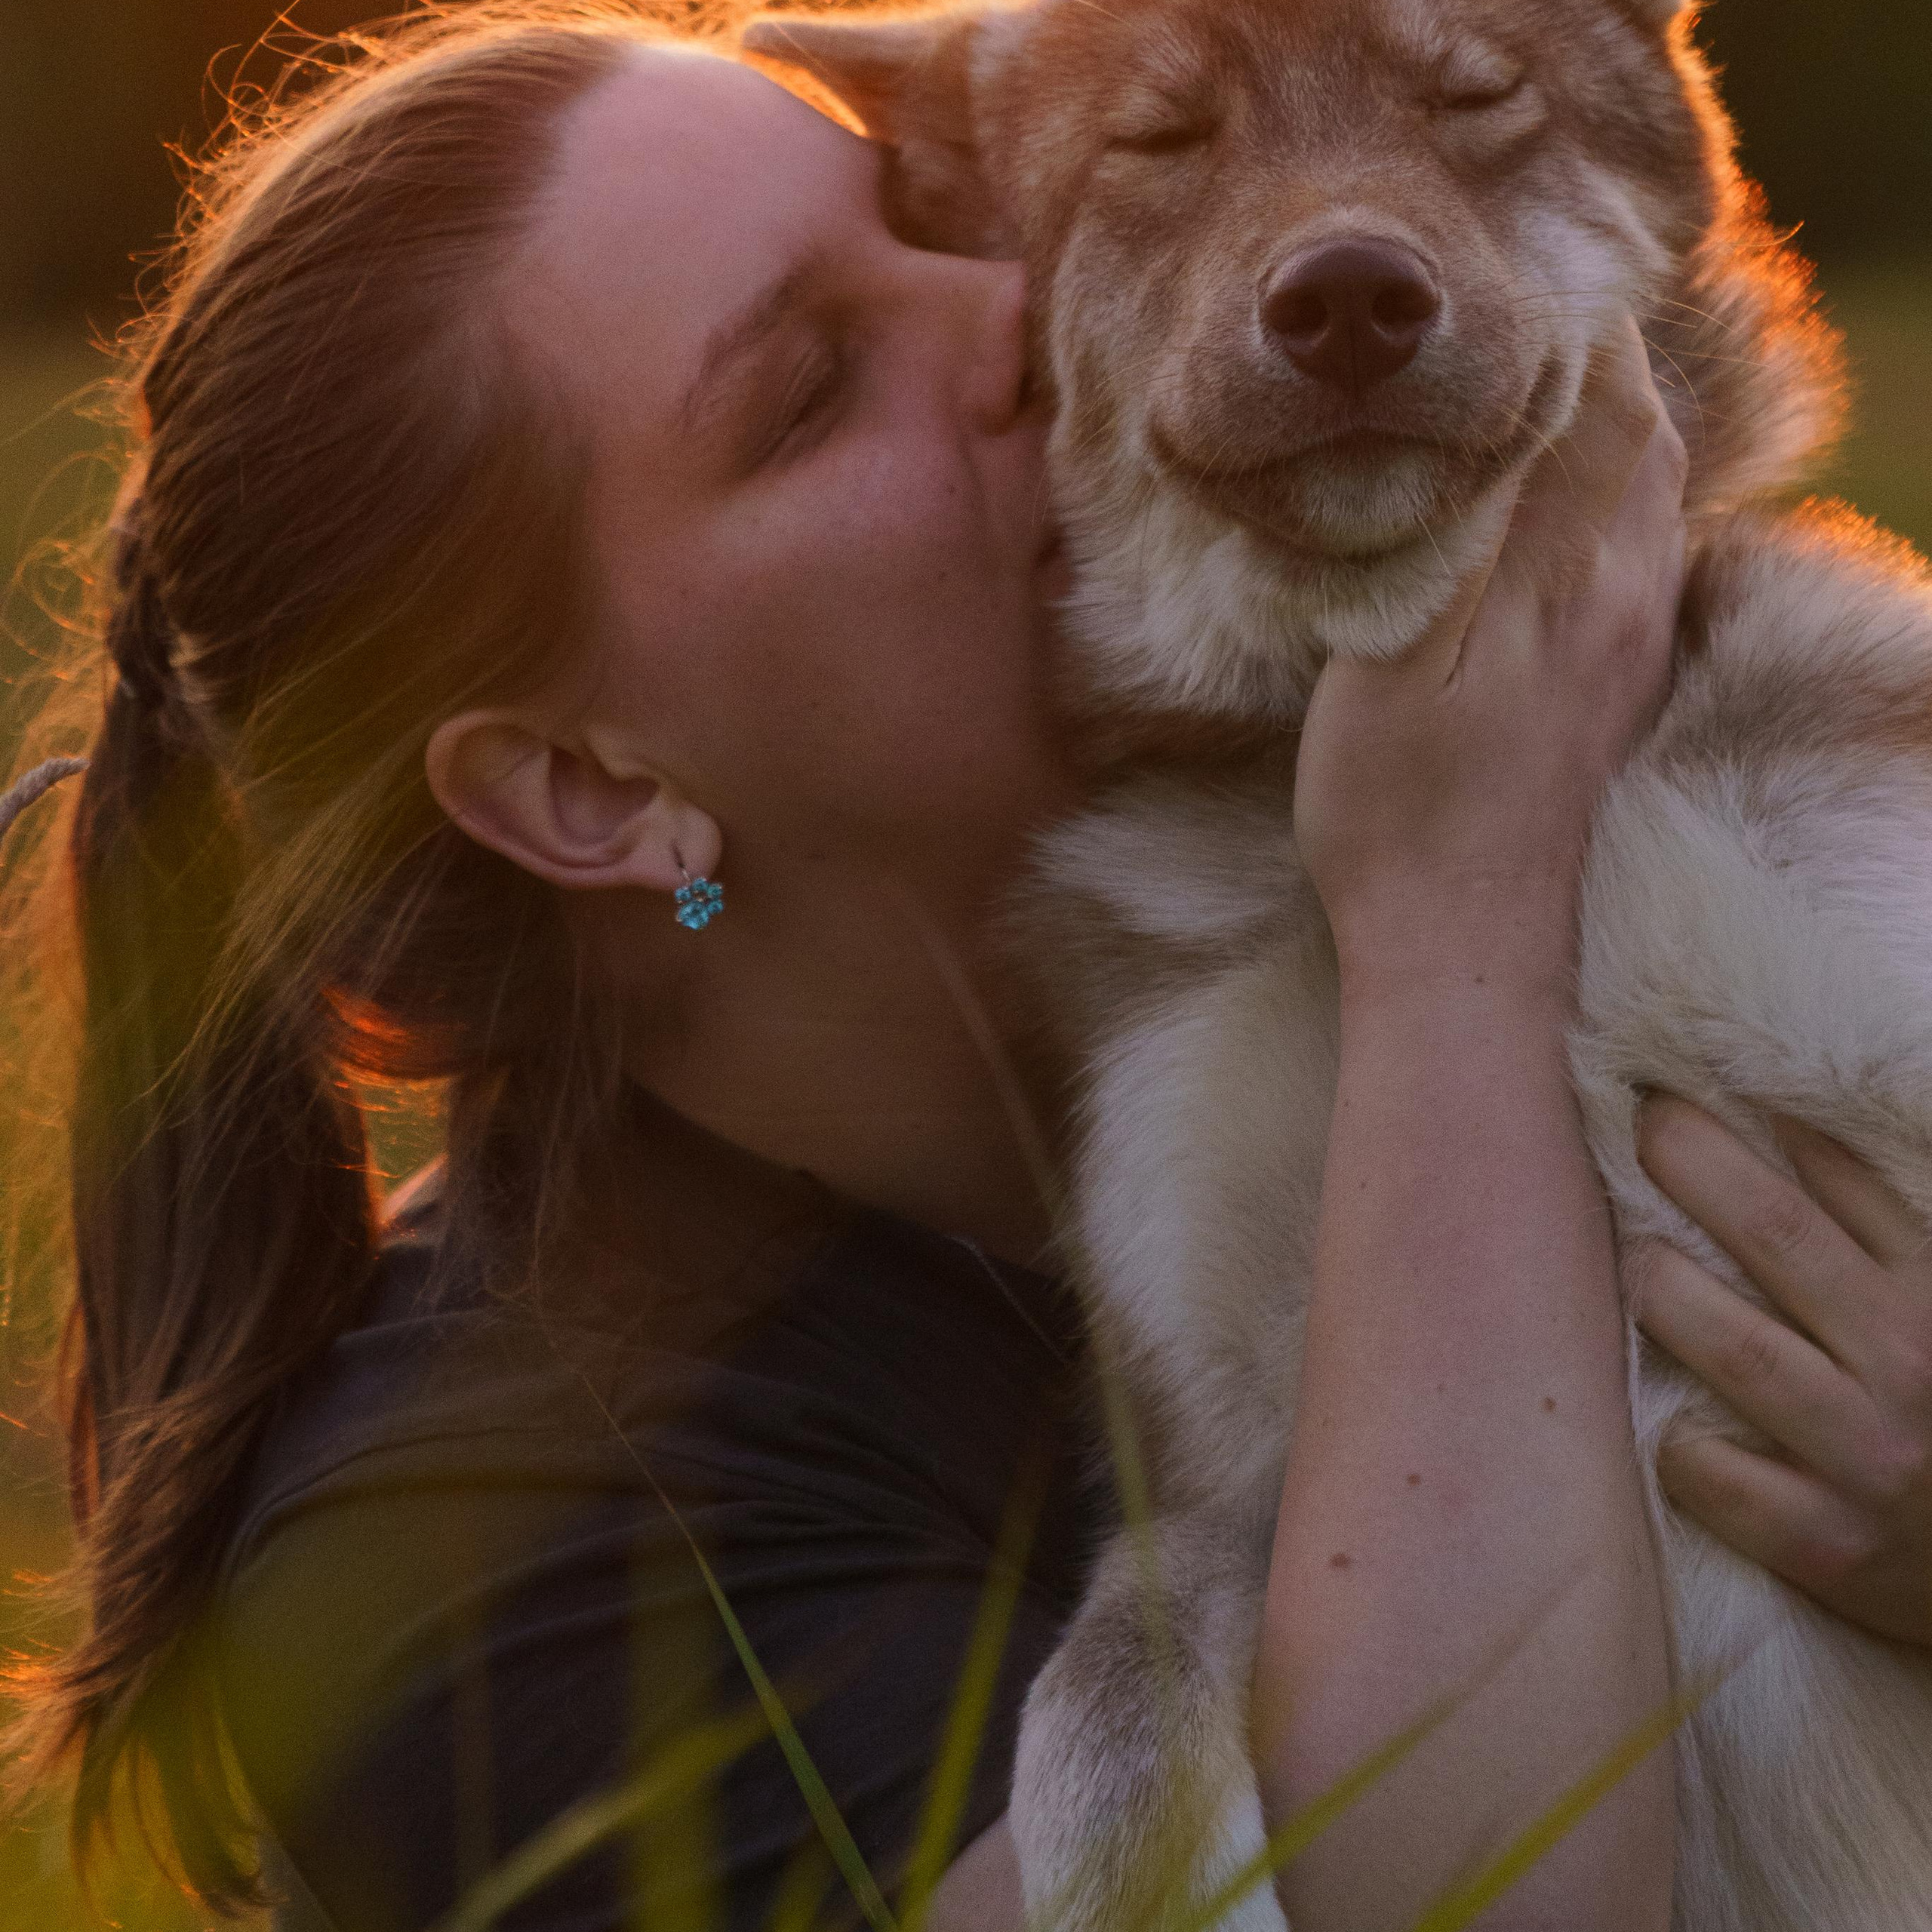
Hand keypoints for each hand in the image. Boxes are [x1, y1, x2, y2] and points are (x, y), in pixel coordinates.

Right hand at [1294, 323, 1686, 997]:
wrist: (1459, 947)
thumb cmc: (1404, 811)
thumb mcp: (1404, 661)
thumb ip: (1465, 534)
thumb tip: (1508, 412)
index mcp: (1578, 577)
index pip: (1601, 402)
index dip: (1559, 326)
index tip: (1495, 275)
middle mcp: (1626, 598)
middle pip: (1638, 434)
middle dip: (1587, 358)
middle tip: (1505, 309)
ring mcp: (1626, 647)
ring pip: (1640, 492)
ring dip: (1597, 423)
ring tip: (1520, 385)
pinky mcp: (1607, 690)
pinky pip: (1627, 552)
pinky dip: (1597, 492)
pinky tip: (1543, 504)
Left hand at [1635, 1095, 1931, 1650]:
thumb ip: (1880, 1231)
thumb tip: (1788, 1129)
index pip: (1845, 1177)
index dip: (1764, 1119)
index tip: (1687, 1081)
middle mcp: (1911, 1362)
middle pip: (1774, 1231)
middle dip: (1692, 1159)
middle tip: (1640, 1118)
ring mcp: (1867, 1454)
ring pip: (1729, 1344)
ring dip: (1661, 1287)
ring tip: (1631, 1257)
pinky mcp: (1825, 1540)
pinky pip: (1708, 1469)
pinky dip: (1672, 1435)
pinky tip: (1660, 1410)